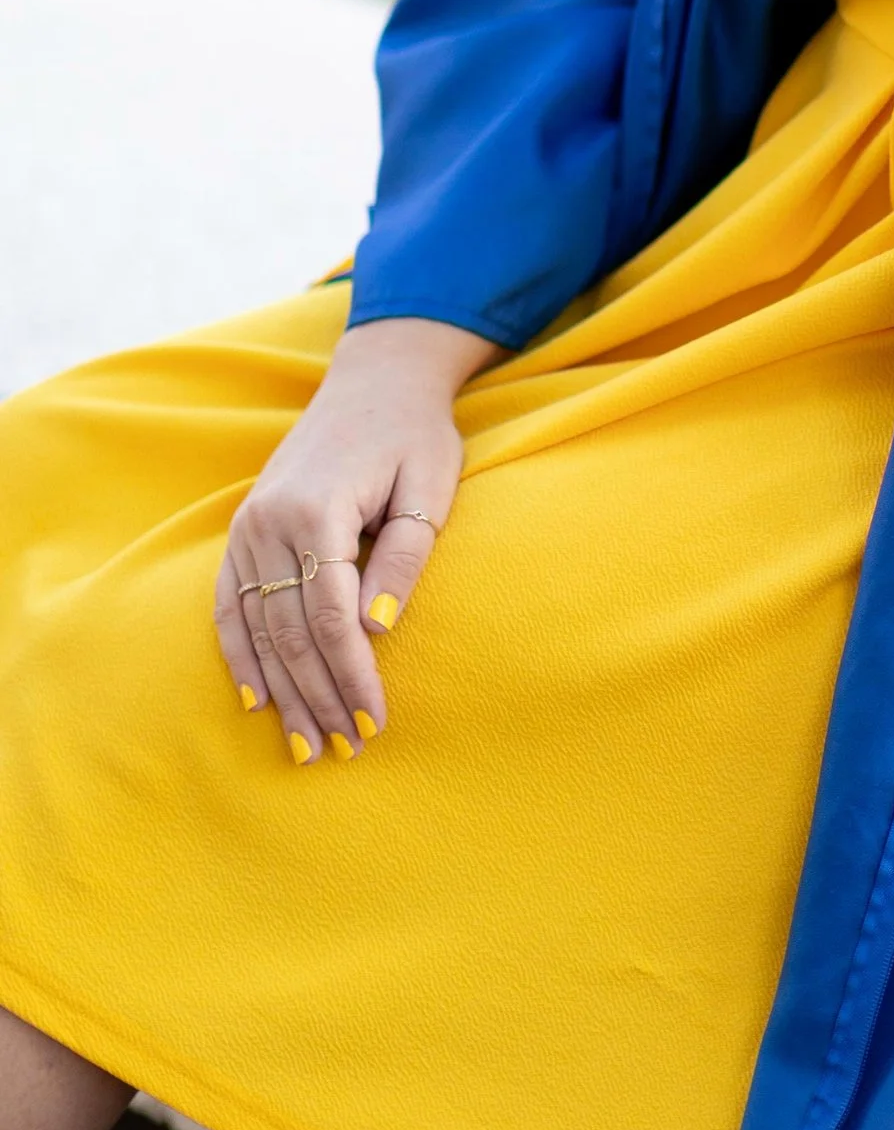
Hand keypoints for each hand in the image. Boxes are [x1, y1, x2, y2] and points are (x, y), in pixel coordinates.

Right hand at [213, 318, 486, 765]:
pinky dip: (239, 653)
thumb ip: (403, 559)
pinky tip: (255, 699)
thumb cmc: (415, 435)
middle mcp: (269, 521)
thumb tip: (373, 633)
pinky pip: (229, 603)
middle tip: (342, 749)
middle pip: (288, 631)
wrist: (376, 380)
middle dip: (317, 695)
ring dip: (280, 690)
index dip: (351, 674)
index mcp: (317, 509)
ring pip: (256, 626)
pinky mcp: (243, 530)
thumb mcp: (429, 487)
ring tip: (304, 744)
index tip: (375, 719)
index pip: (330, 616)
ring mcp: (248, 526)